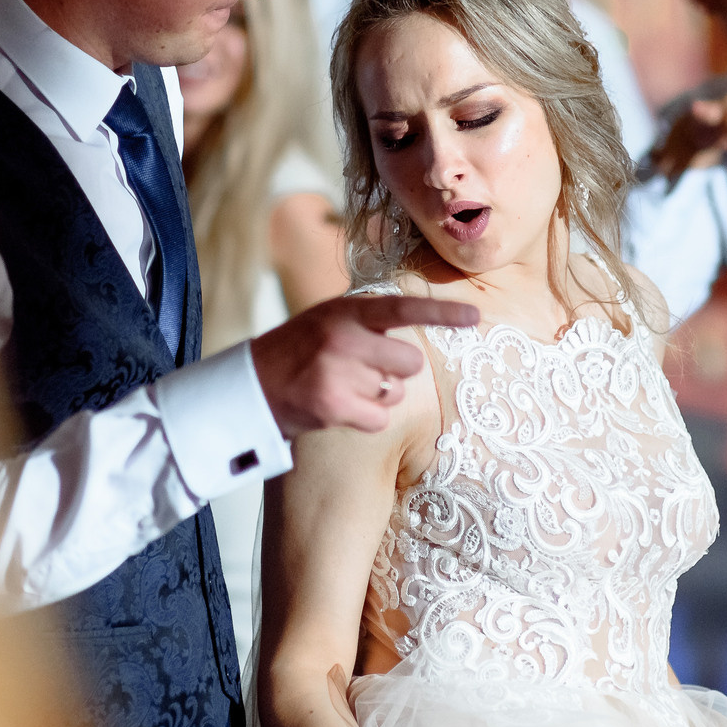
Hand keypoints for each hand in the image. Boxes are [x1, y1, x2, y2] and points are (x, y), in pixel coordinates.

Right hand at [249, 293, 478, 436]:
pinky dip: (367, 418)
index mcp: (345, 312)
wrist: (251, 386)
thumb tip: (421, 321)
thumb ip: (368, 319)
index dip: (442, 312)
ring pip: (394, 392)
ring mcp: (338, 373)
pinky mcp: (334, 406)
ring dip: (377, 394)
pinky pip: (380, 417)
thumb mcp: (328, 319)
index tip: (475, 316)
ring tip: (342, 387)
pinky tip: (340, 408)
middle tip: (365, 369)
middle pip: (410, 362)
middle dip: (396, 370)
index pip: (403, 308)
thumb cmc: (298, 351)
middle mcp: (343, 338)